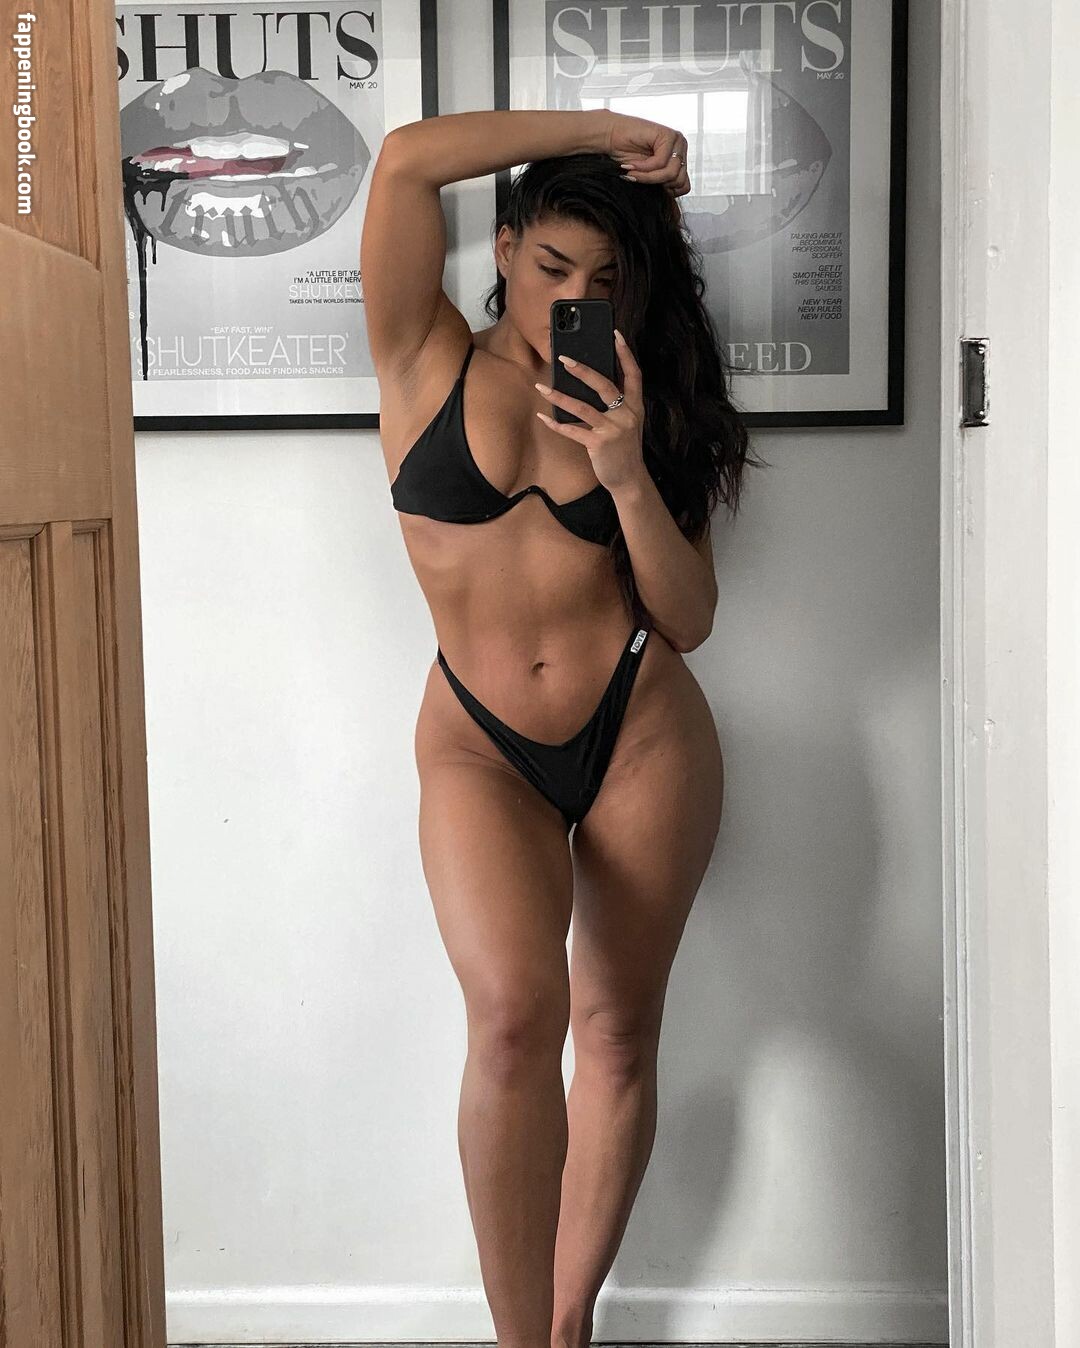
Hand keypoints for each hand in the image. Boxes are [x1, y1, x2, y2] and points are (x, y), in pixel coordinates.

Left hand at [533, 330, 645, 493]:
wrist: (630, 479)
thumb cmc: (624, 448)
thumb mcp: (628, 423)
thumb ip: (618, 404)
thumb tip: (592, 383)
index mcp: (635, 406)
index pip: (634, 374)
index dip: (625, 353)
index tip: (616, 334)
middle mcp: (627, 414)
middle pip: (604, 385)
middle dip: (583, 370)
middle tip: (563, 358)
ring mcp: (613, 429)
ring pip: (582, 407)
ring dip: (559, 396)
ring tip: (542, 387)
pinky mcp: (599, 443)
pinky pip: (573, 430)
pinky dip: (556, 424)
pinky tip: (543, 417)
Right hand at [603, 112, 689, 195]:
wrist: (610, 137)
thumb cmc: (626, 157)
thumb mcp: (649, 178)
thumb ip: (664, 185)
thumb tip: (673, 202)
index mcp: (679, 160)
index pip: (684, 186)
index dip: (664, 191)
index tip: (648, 185)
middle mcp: (680, 149)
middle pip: (678, 181)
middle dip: (655, 183)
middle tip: (637, 178)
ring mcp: (676, 141)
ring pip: (671, 173)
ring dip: (648, 176)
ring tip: (634, 172)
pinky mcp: (667, 135)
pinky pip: (660, 162)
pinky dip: (644, 167)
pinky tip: (633, 164)